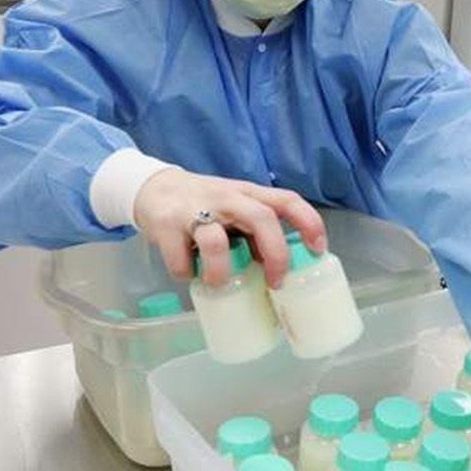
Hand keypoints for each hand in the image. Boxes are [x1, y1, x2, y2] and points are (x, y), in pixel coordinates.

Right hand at [133, 169, 326, 288]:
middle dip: (275, 254)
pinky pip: (180, 257)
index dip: (308, 222)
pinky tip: (187, 273)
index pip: (286, 199)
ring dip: (222, 271)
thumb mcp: (234, 211)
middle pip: (261, 218)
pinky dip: (185, 272)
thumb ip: (253, 234)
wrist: (152, 188)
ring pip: (216, 241)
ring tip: (219, 283)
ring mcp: (194, 209)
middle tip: (275, 283)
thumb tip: (273, 268)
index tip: (318, 249)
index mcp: (248, 194)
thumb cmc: (204, 205)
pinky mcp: (166, 224)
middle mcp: (226, 198)